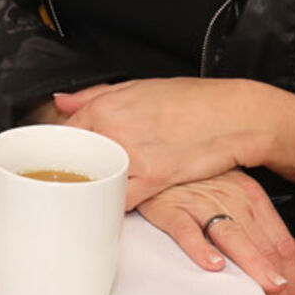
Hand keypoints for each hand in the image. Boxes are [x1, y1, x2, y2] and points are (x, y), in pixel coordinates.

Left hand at [52, 78, 260, 209]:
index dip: (61, 150)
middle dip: (71, 173)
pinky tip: (113, 208)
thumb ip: (95, 95)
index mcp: (106, 105)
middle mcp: (114, 128)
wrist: (235, 114)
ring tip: (90, 197)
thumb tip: (62, 101)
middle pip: (74, 160)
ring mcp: (133, 154)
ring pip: (94, 183)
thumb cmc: (191, 100)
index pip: (63, 133)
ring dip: (90, 192)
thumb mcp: (139, 87)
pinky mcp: (155, 177)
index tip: (59, 161)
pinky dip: (114, 206)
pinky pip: (121, 200)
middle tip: (71, 182)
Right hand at [137, 168, 294, 294]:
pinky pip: (187, 229)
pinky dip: (201, 247)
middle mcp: (230, 198)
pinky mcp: (170, 207)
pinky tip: (213, 265)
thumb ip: (267, 226)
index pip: (281, 243)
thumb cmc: (193, 178)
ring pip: (234, 237)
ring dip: (255, 268)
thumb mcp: (236, 193)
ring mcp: (200, 203)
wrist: (151, 157)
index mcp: (250, 196)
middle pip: (263, 246)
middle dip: (279, 287)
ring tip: (267, 292)